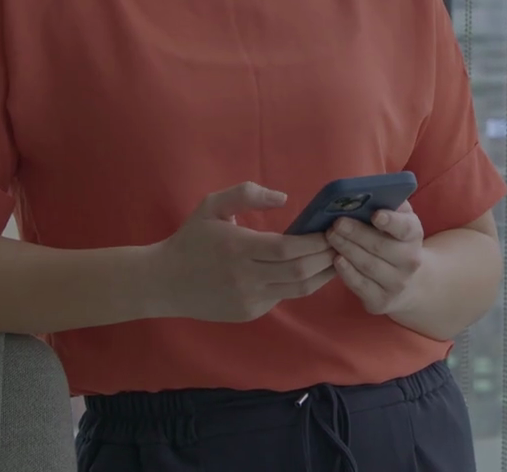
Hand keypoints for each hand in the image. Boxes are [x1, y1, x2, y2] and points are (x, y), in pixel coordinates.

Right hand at [150, 182, 337, 322]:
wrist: (164, 282)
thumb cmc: (191, 240)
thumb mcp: (211, 205)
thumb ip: (246, 193)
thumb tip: (284, 198)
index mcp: (237, 248)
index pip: (286, 249)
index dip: (314, 242)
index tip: (330, 231)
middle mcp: (245, 277)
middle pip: (299, 271)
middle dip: (326, 258)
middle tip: (342, 243)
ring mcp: (248, 299)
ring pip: (298, 289)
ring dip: (322, 274)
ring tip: (336, 258)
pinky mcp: (249, 313)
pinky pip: (283, 297)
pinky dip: (300, 284)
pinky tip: (310, 270)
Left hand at [326, 202, 425, 316]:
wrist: (409, 282)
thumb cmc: (395, 241)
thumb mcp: (399, 219)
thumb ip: (388, 204)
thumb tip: (366, 192)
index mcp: (413, 235)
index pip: (405, 228)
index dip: (391, 221)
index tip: (376, 215)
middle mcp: (410, 261)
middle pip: (380, 247)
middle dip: (356, 234)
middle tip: (336, 223)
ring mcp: (397, 283)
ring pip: (368, 266)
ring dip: (347, 250)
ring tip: (330, 237)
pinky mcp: (382, 301)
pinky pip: (361, 286)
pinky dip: (347, 273)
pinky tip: (336, 260)